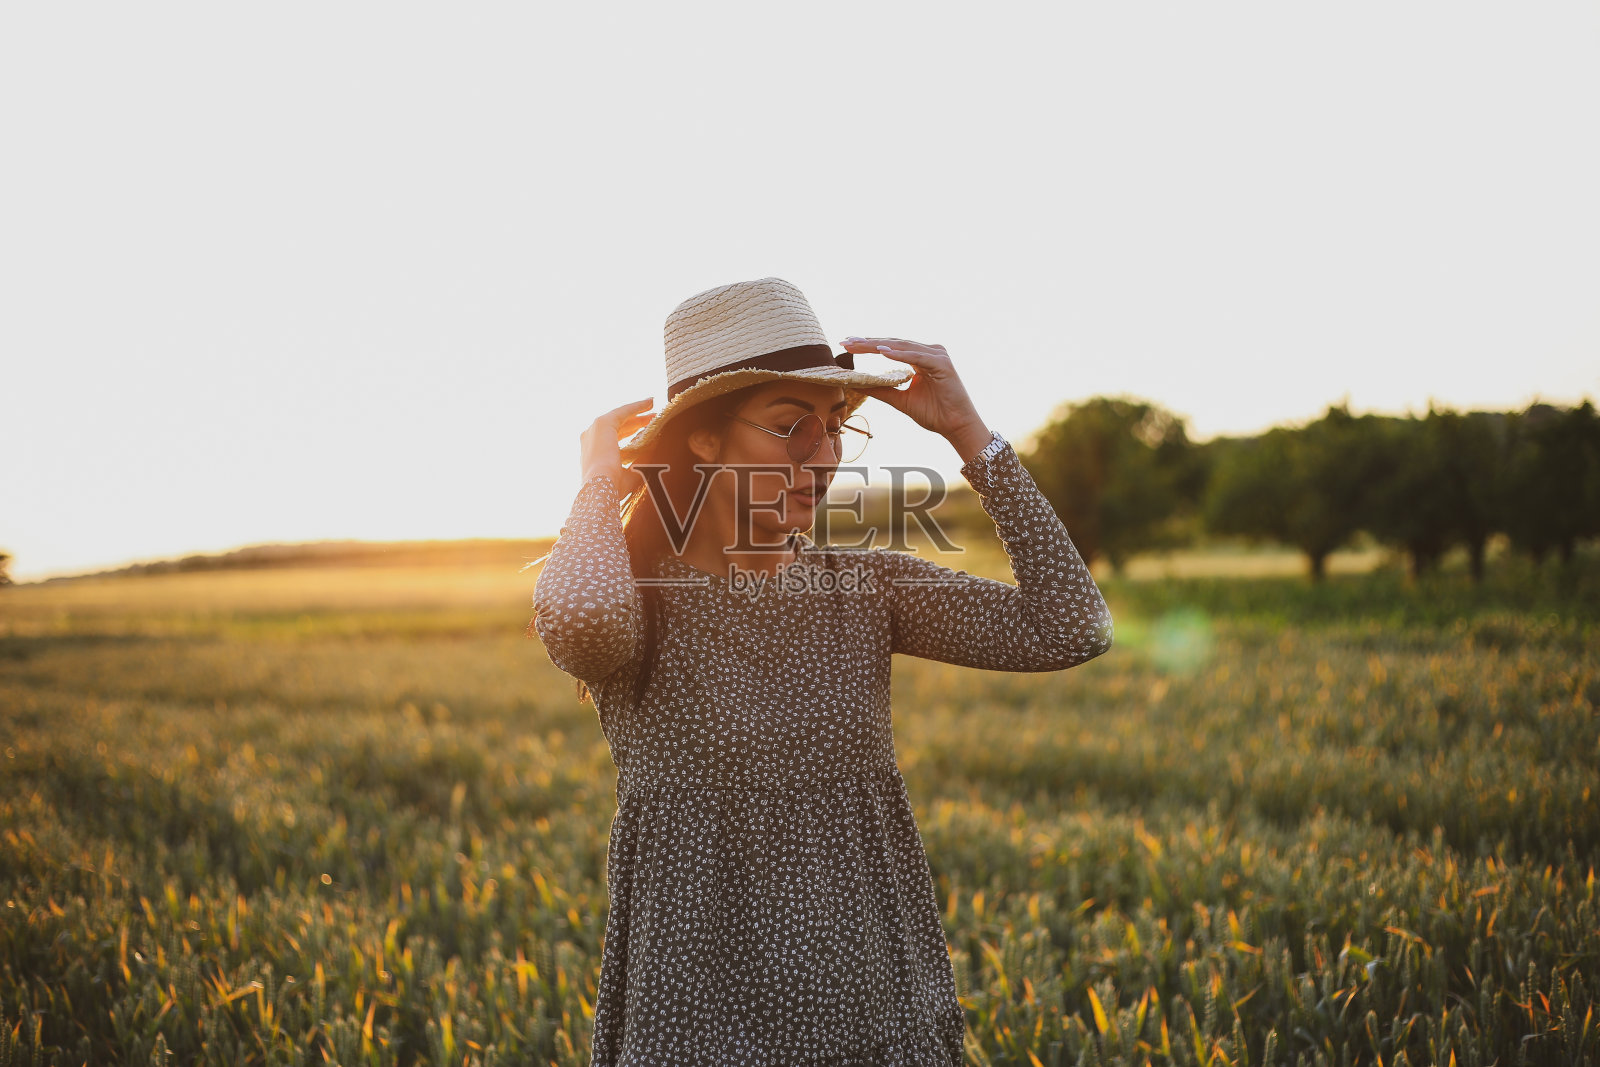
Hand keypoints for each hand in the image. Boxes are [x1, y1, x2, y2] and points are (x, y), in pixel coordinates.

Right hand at [581, 398, 653, 498]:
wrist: (600, 487)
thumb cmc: (614, 487)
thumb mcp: (631, 473)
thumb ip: (642, 461)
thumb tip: (657, 447)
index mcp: (594, 454)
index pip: (615, 439)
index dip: (631, 433)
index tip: (646, 429)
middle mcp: (590, 440)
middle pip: (618, 427)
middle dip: (637, 422)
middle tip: (653, 419)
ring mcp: (594, 430)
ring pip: (620, 417)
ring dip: (637, 411)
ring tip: (652, 406)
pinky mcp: (602, 423)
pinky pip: (622, 412)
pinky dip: (636, 406)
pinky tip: (649, 402)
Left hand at [842, 338, 991, 459]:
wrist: (955, 426)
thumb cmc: (933, 413)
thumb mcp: (900, 399)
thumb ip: (881, 389)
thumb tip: (856, 383)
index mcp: (919, 358)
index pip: (889, 348)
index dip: (868, 345)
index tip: (847, 343)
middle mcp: (928, 352)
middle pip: (893, 344)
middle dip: (868, 342)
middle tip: (846, 341)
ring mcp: (936, 356)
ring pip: (903, 347)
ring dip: (879, 345)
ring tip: (860, 344)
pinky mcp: (942, 364)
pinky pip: (916, 357)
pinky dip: (900, 355)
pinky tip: (882, 352)